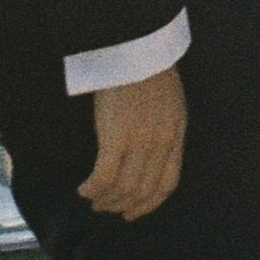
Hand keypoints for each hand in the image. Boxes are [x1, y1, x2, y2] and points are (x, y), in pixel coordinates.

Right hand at [79, 64, 186, 220]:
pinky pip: (104, 177)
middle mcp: (161, 142)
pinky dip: (93, 189)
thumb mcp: (170, 101)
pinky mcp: (116, 136)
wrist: (140, 46)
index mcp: (176, 134)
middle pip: (143, 191)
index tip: (133, 213)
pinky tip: (84, 189)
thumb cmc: (150, 68)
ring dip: (106, 200)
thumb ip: (165, 128)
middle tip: (106, 208)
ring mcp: (140, 141)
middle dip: (123, 206)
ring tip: (93, 200)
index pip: (167, 183)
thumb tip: (150, 153)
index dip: (149, 204)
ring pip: (124, 189)